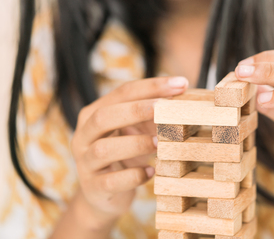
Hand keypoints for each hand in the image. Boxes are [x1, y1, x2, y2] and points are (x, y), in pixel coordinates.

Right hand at [70, 76, 188, 226]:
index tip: (181, 83)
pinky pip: (111, 181)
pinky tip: (151, 172)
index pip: (122, 92)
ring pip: (103, 149)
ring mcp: (86, 163)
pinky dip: (133, 176)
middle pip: (103, 116)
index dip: (152, 86)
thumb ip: (154, 113)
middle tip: (164, 109)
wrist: (103, 194)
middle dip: (136, 110)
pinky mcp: (93, 188)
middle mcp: (84, 135)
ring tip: (159, 143)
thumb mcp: (137, 130)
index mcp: (94, 114)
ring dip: (135, 143)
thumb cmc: (125, 154)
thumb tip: (185, 94)